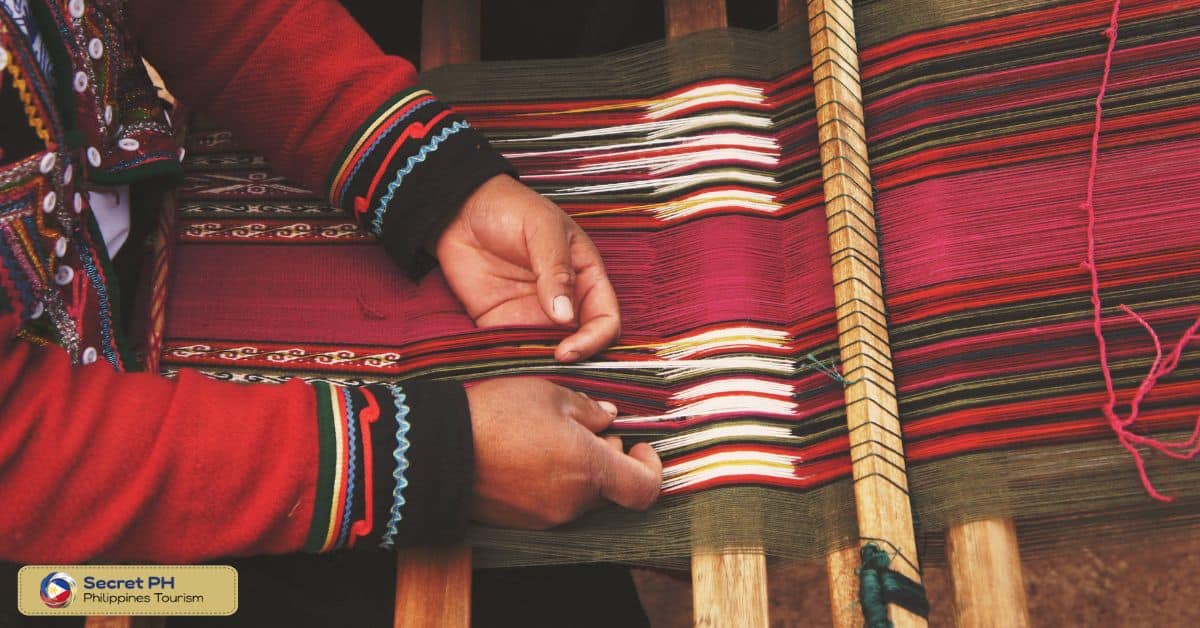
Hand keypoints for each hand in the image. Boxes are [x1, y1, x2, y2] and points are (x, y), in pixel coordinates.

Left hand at [436, 175, 620, 361]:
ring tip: (528, 369)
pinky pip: (516, 352)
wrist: (461, 209)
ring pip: (550, 353)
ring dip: (543, 366)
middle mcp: (565, 301)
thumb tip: (565, 316)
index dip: (594, 339)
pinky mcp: (504, 324)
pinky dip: (516, 363)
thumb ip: (556, 270)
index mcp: (585, 276)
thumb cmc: (510, 207)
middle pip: (583, 343)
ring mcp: (534, 315)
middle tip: (549, 363)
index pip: (605, 319)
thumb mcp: (541, 228)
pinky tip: (508, 366)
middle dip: (573, 359)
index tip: (568, 349)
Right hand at [466, 377, 661, 528]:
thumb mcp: (550, 394)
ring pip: (580, 496)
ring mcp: (546, 518)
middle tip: (586, 429)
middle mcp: (573, 502)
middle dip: (608, 460)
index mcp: (589, 470)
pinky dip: (552, 482)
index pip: (645, 489)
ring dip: (578, 470)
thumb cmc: (497, 415)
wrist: (436, 450)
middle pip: (611, 490)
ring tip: (547, 437)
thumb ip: (589, 410)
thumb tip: (608, 419)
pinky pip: (552, 503)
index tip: (639, 445)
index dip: (651, 468)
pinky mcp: (521, 523)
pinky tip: (527, 455)